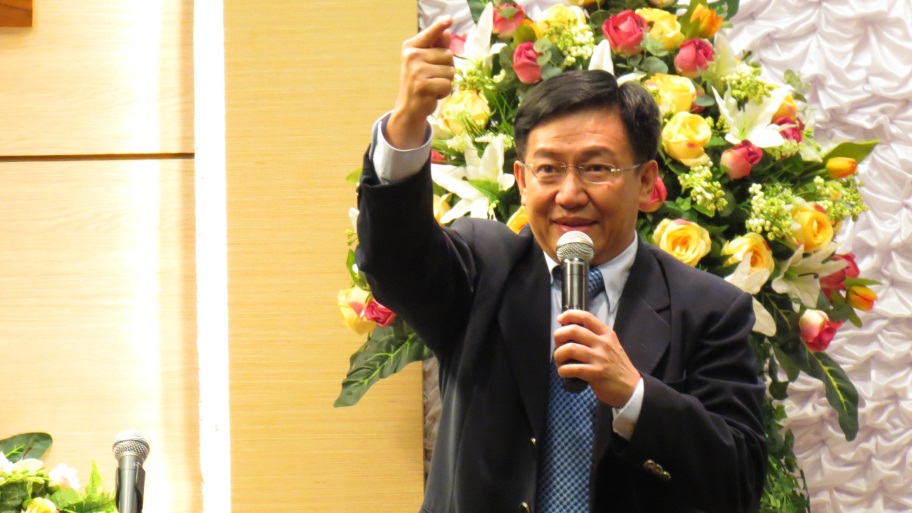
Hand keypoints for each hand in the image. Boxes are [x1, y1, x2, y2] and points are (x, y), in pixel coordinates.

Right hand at [386, 17, 455, 149]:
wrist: (408, 108)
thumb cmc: (420, 82)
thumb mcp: (426, 63)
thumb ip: (437, 47)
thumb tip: (447, 32)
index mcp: (411, 47)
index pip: (430, 34)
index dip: (440, 26)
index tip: (450, 18)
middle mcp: (412, 56)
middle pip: (449, 54)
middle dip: (447, 68)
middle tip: (432, 78)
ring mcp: (417, 71)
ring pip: (450, 71)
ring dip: (446, 81)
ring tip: (432, 86)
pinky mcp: (423, 85)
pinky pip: (447, 84)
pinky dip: (444, 92)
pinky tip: (432, 94)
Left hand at [553, 309, 640, 407]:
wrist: (632, 388)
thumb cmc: (617, 367)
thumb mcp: (611, 346)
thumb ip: (595, 338)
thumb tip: (571, 334)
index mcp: (606, 334)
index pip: (586, 317)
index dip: (570, 315)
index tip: (560, 320)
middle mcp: (603, 343)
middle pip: (573, 330)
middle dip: (558, 337)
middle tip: (558, 346)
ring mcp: (599, 358)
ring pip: (569, 349)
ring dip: (558, 355)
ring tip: (560, 362)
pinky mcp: (595, 373)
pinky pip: (571, 368)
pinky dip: (562, 370)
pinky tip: (564, 373)